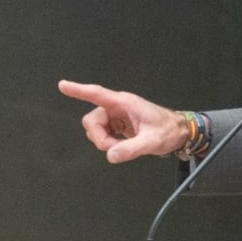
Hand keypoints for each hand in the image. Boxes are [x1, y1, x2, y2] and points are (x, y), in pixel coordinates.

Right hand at [57, 80, 188, 163]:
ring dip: (105, 141)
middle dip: (99, 136)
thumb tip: (111, 155)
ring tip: (124, 146)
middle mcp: (118, 107)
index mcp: (125, 103)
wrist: (179, 133)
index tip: (62, 85)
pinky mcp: (118, 124)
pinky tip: (123, 145)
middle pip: (92, 120)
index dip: (79, 90)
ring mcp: (117, 116)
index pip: (97, 94)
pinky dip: (109, 142)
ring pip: (96, 129)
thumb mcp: (152, 141)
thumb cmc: (168, 131)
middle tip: (114, 147)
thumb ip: (132, 149)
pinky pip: (103, 133)